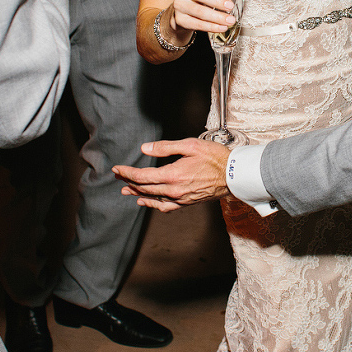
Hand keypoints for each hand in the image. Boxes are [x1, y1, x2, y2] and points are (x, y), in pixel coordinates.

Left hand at [114, 138, 231, 211]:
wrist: (235, 175)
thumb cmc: (215, 157)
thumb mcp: (190, 145)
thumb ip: (165, 147)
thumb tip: (145, 148)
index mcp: (172, 175)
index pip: (142, 176)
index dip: (127, 173)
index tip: (117, 169)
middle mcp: (174, 190)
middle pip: (144, 188)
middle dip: (128, 181)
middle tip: (118, 176)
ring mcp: (181, 199)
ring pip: (153, 199)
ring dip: (137, 194)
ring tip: (125, 191)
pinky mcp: (187, 202)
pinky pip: (165, 207)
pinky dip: (153, 205)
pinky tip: (146, 202)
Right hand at [170, 0, 246, 35]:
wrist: (185, 10)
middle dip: (216, 1)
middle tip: (230, 6)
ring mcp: (179, 4)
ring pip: (198, 11)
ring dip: (216, 17)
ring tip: (230, 20)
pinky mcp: (179, 19)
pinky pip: (196, 24)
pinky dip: (210, 27)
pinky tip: (221, 28)